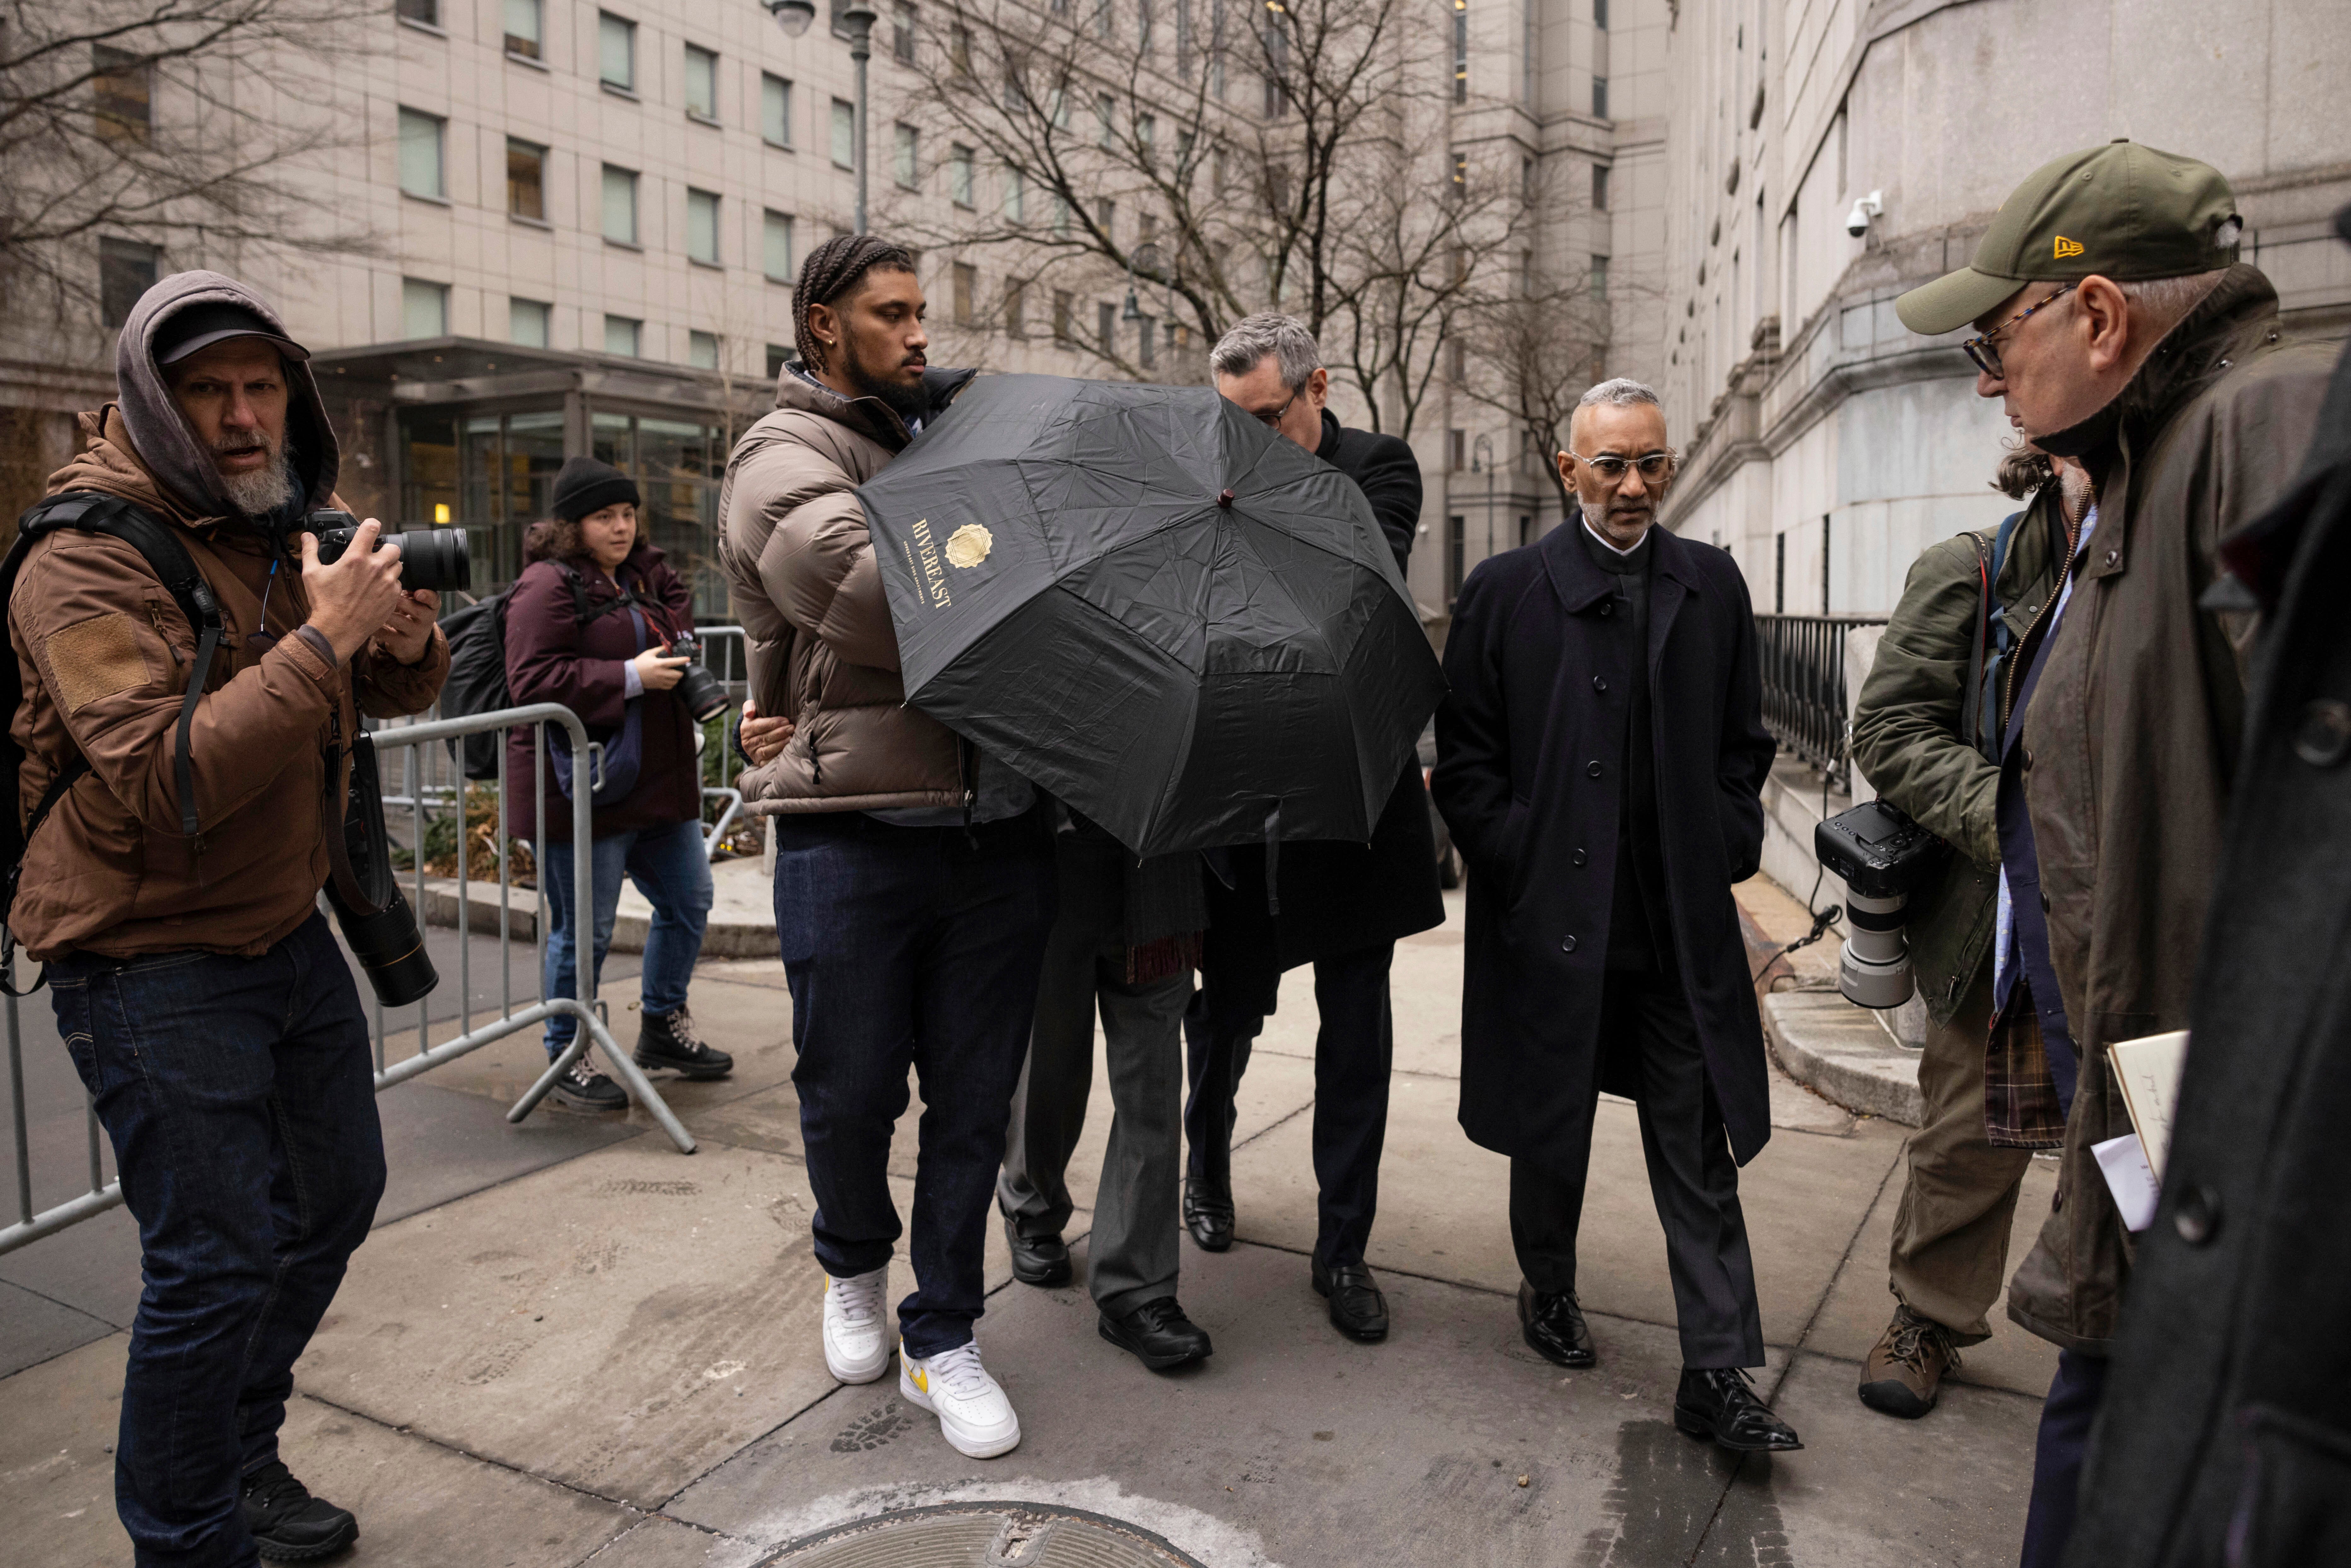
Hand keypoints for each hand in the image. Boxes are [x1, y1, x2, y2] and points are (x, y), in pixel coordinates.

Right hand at [300, 519, 406, 661]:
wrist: (337, 630)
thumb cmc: (324, 602)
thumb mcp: (311, 573)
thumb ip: (310, 551)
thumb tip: (307, 536)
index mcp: (356, 558)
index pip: (372, 528)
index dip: (372, 525)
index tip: (370, 527)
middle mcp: (375, 567)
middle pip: (393, 547)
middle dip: (385, 549)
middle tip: (375, 556)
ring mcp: (387, 583)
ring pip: (398, 566)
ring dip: (389, 567)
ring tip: (376, 574)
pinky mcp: (393, 597)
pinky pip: (399, 584)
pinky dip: (391, 585)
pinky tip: (378, 590)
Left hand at [373, 588, 438, 664]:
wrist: (412, 642)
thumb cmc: (411, 614)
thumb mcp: (416, 603)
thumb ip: (410, 590)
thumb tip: (392, 573)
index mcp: (430, 607)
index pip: (434, 600)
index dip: (427, 596)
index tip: (417, 593)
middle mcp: (426, 621)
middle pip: (415, 609)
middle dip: (398, 600)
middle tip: (383, 593)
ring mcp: (415, 634)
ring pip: (399, 621)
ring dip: (384, 612)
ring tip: (371, 605)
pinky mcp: (403, 644)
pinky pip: (386, 633)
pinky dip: (375, 625)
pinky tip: (366, 618)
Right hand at [632, 644, 689, 691]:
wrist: (632, 675)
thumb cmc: (640, 663)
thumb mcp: (648, 653)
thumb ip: (659, 649)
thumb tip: (667, 646)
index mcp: (659, 664)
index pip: (674, 662)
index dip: (682, 660)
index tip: (688, 659)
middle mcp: (661, 673)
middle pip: (677, 675)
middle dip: (681, 672)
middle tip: (680, 669)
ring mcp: (660, 681)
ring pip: (675, 682)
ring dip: (677, 678)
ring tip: (675, 674)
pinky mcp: (658, 686)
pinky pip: (670, 687)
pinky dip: (672, 683)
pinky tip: (670, 680)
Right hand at [739, 696, 793, 765]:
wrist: (754, 736)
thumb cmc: (757, 719)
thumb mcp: (752, 710)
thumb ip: (750, 706)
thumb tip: (750, 712)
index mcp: (745, 729)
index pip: (759, 726)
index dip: (773, 723)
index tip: (786, 720)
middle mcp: (747, 743)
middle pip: (765, 738)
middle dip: (780, 733)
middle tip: (792, 728)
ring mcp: (753, 753)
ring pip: (767, 750)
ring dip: (781, 744)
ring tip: (791, 738)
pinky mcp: (760, 762)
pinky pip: (769, 760)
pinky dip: (779, 755)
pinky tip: (787, 749)